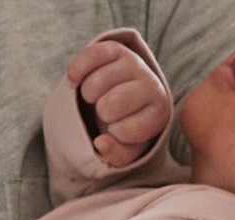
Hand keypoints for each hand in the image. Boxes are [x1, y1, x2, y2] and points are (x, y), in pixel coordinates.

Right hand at [69, 39, 170, 167]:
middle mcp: (152, 84)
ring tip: (99, 97)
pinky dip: (76, 71)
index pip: (125, 130)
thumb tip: (100, 142)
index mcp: (160, 112)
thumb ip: (115, 156)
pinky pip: (89, 56)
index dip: (115, 134)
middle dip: (101, 112)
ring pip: (95, 83)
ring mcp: (134, 63)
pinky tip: (74, 81)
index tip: (120, 129)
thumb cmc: (125, 126)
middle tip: (107, 112)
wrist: (124, 99)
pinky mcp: (116, 49)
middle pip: (109, 105)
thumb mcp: (125, 148)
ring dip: (88, 94)